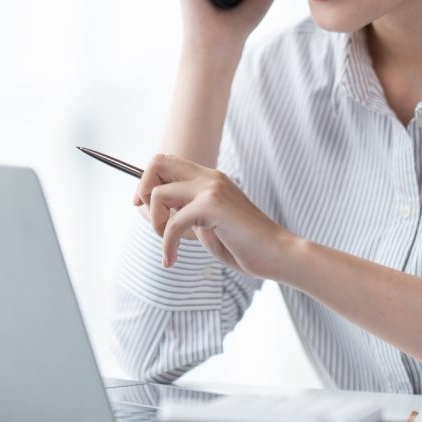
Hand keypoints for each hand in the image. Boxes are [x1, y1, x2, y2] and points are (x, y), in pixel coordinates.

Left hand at [133, 153, 296, 279]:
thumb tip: (159, 212)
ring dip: (155, 223)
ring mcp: (212, 188)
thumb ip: (187, 214)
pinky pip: (173, 223)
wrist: (278, 254)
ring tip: (169, 245)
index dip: (148, 181)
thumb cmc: (246, 245)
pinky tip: (171, 259)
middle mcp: (210, 177)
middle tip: (152, 220)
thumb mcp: (209, 225)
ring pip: (159, 193)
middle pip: (158, 162)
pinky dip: (167, 244)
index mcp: (210, 179)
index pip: (167, 162)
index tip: (142, 206)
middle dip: (143, 190)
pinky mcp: (213, 206)